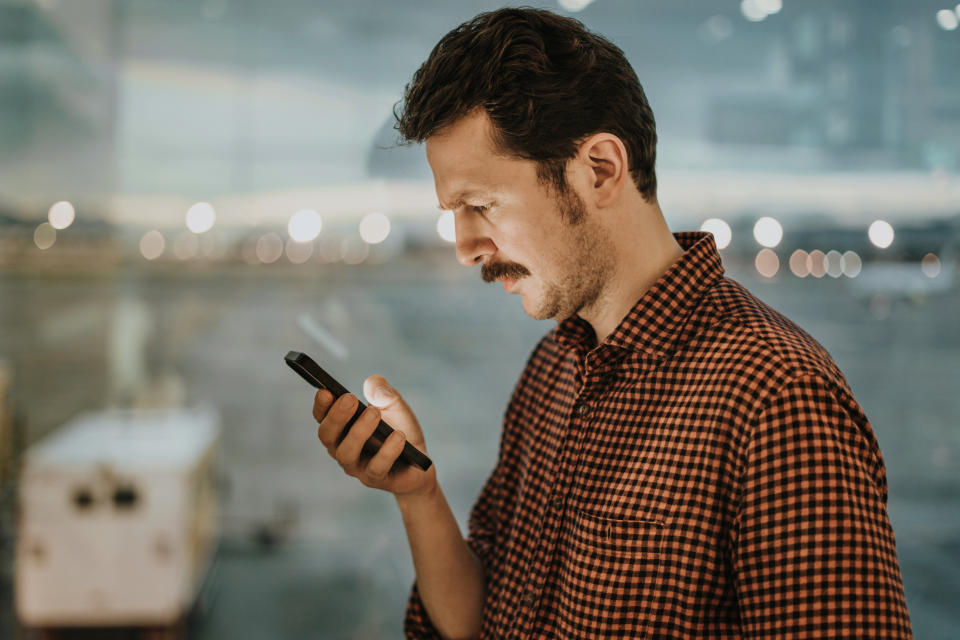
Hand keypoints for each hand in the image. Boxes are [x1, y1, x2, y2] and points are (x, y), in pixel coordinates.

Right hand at [313, 375, 436, 497]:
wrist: (419, 459)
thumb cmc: (398, 427)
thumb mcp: (392, 404)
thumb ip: (382, 390)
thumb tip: (375, 388)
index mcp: (340, 427)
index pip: (322, 417)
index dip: (320, 405)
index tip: (325, 390)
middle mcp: (342, 448)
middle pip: (328, 435)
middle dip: (336, 416)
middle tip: (349, 399)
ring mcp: (357, 467)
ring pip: (347, 453)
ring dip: (358, 432)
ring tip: (374, 412)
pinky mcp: (376, 479)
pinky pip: (377, 468)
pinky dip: (387, 451)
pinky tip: (398, 435)